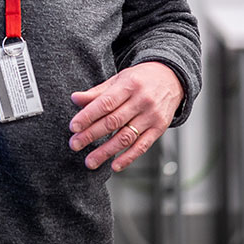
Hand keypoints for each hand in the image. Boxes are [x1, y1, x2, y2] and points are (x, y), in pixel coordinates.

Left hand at [68, 62, 183, 171]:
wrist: (170, 78)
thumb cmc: (140, 79)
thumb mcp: (119, 80)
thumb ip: (97, 92)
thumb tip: (75, 98)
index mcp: (129, 85)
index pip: (105, 103)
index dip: (88, 115)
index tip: (73, 126)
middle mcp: (141, 101)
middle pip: (113, 121)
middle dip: (91, 134)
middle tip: (75, 144)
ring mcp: (152, 116)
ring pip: (126, 137)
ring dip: (106, 151)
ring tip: (90, 161)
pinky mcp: (159, 128)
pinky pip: (142, 146)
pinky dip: (128, 158)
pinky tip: (115, 165)